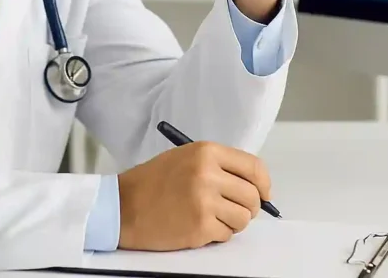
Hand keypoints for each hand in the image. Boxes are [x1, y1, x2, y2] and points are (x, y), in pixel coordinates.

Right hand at [116, 141, 271, 250]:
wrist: (123, 206)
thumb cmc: (153, 182)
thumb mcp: (186, 158)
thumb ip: (219, 166)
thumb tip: (253, 185)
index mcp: (207, 152)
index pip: (254, 167)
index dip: (264, 184)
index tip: (264, 194)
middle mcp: (208, 174)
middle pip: (252, 196)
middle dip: (249, 208)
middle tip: (235, 210)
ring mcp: (204, 202)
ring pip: (243, 218)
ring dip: (233, 223)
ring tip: (214, 218)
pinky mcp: (199, 227)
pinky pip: (226, 235)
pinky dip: (218, 235)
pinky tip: (199, 227)